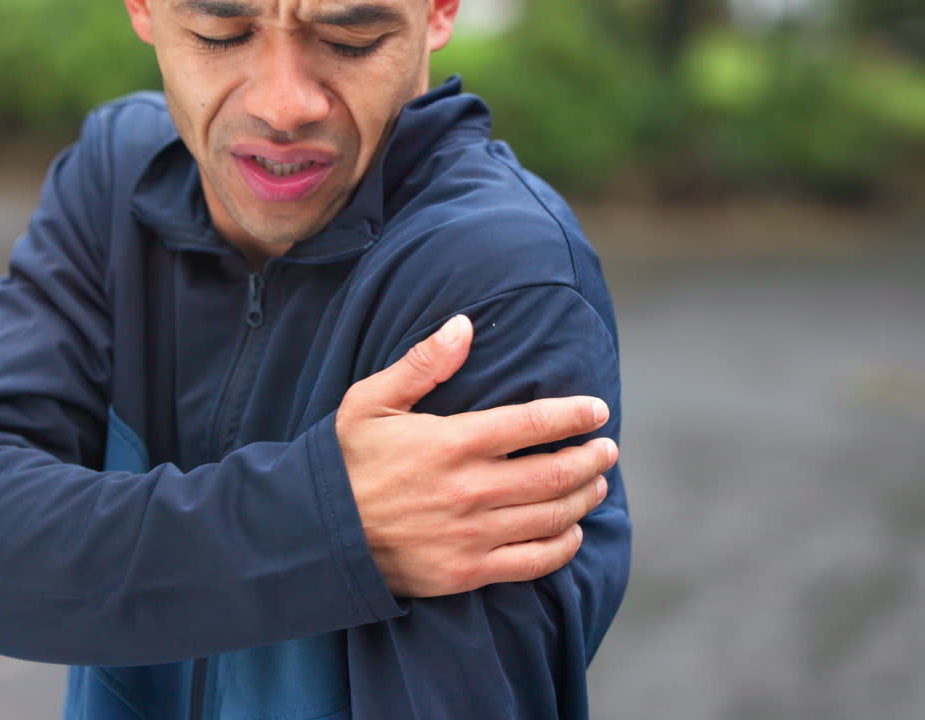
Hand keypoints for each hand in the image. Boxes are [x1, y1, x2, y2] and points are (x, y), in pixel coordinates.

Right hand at [336, 315, 617, 597]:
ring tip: (597, 484)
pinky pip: (534, 562)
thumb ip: (422, 364)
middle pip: (555, 473)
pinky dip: (563, 546)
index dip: (574, 415)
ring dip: (585, 498)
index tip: (598, 410)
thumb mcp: (370, 402)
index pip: (533, 423)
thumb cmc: (346, 462)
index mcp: (452, 443)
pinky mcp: (468, 572)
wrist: (317, 534)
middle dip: (592, 458)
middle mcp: (470, 490)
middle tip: (607, 448)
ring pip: (552, 516)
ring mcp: (472, 535)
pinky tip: (571, 531)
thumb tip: (464, 325)